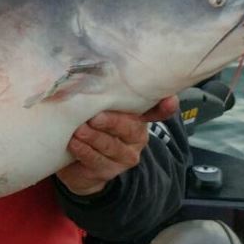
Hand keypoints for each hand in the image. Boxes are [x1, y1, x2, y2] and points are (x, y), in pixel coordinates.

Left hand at [57, 96, 178, 196]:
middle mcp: (136, 137)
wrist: (78, 165)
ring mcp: (124, 156)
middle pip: (130, 129)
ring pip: (111, 146)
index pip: (156, 111)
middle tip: (95, 117)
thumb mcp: (98, 110)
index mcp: (138, 118)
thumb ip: (102, 96)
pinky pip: (96, 160)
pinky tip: (74, 143)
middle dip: (112, 122)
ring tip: (79, 130)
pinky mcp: (108, 170)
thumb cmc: (91, 128)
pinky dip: (84, 151)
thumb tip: (91, 73)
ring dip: (93, 137)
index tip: (169, 101)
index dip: (164, 107)